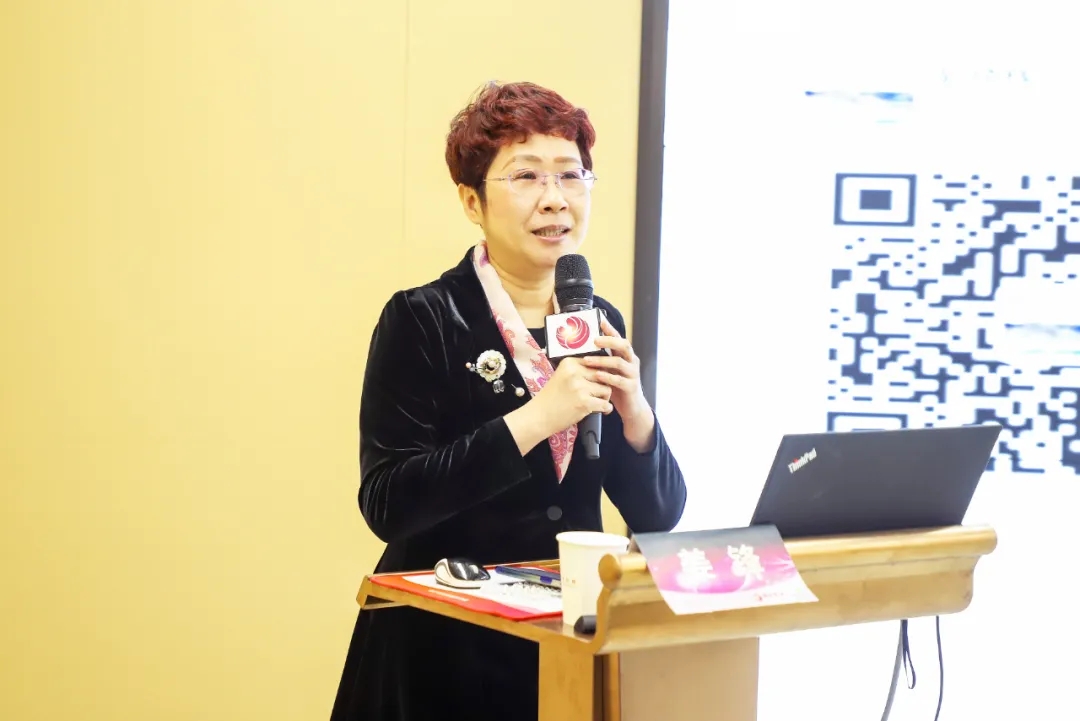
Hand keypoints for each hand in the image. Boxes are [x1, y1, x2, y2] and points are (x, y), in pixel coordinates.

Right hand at [530, 357, 613, 436]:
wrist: (539, 416)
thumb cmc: (551, 398)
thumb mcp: (563, 376)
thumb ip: (579, 371)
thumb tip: (604, 371)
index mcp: (569, 363)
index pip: (595, 363)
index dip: (600, 374)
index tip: (595, 383)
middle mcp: (575, 372)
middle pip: (603, 375)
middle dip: (602, 386)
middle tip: (597, 395)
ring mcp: (580, 387)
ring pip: (607, 389)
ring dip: (604, 398)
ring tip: (596, 403)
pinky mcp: (584, 402)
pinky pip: (606, 404)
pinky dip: (606, 409)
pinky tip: (601, 411)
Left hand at [584, 315, 655, 450]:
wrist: (631, 407)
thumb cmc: (616, 386)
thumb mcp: (609, 370)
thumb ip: (601, 359)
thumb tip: (580, 349)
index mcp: (625, 355)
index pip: (619, 338)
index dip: (610, 329)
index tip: (599, 321)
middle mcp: (631, 362)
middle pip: (624, 345)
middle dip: (609, 341)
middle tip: (594, 340)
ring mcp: (633, 374)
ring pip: (619, 363)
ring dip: (602, 360)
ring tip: (587, 360)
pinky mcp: (631, 387)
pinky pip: (620, 380)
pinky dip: (608, 377)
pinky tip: (598, 376)